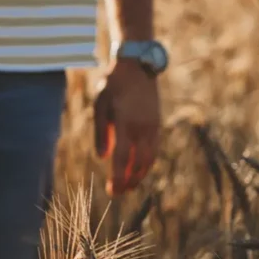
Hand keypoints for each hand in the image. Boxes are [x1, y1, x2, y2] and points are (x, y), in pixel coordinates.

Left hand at [93, 58, 160, 195]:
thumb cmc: (113, 84)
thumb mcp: (100, 105)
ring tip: (129, 185)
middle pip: (138, 163)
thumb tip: (103, 158)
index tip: (113, 191)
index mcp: (126, 124)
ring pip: (149, 158)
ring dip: (140, 175)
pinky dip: (147, 162)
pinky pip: (154, 149)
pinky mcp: (157, 123)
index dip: (118, 177)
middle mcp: (142, 127)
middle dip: (129, 181)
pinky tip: (139, 169)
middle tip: (118, 193)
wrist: (137, 66)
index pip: (123, 158)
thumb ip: (101, 133)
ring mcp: (152, 126)